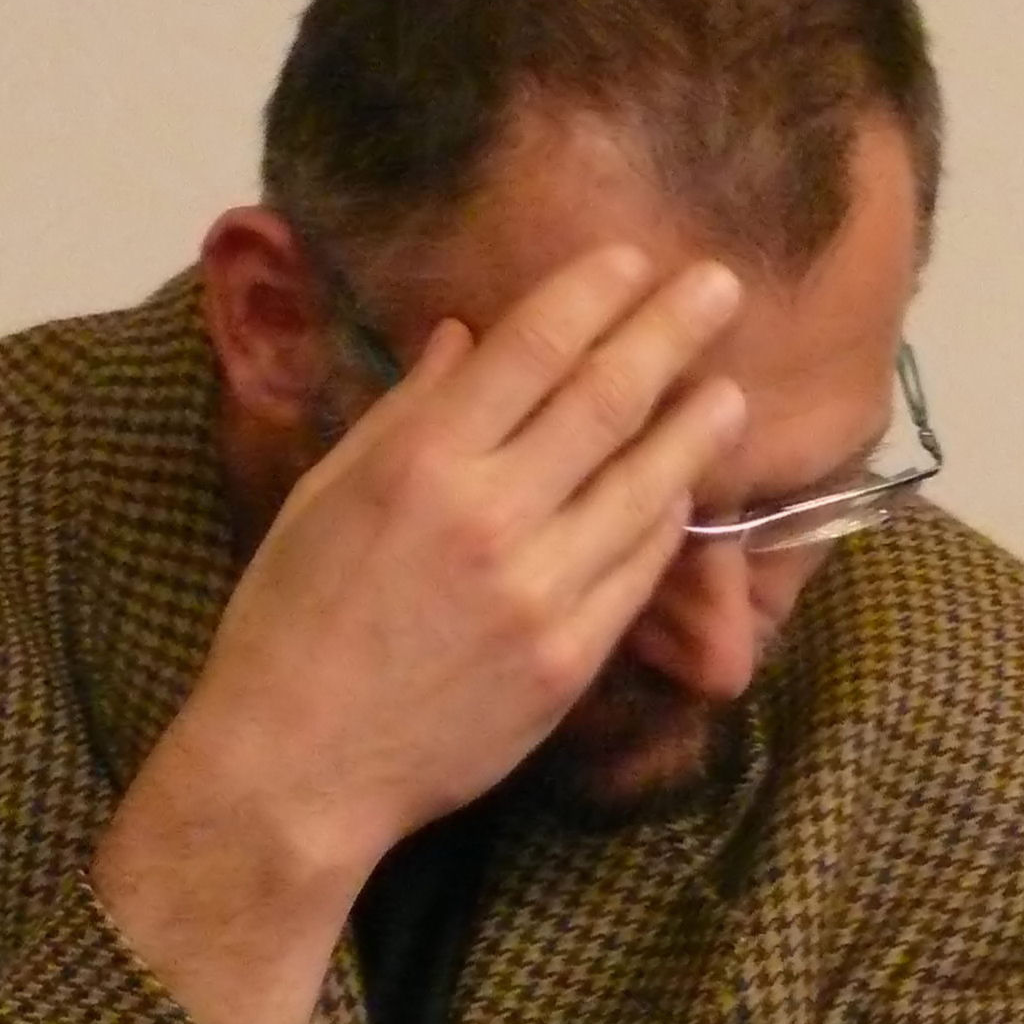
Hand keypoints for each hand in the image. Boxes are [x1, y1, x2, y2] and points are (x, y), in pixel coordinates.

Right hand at [97, 243, 750, 1023]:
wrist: (301, 765)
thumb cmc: (293, 621)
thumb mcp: (326, 496)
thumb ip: (407, 413)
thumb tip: (468, 337)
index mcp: (420, 463)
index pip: (530, 350)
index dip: (592, 294)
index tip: (635, 258)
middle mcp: (490, 516)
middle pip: (606, 400)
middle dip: (671, 332)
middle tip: (722, 285)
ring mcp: (540, 590)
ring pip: (643, 487)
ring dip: (694, 429)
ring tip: (730, 389)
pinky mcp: (570, 657)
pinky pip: (638, 570)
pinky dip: (665, 518)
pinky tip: (683, 486)